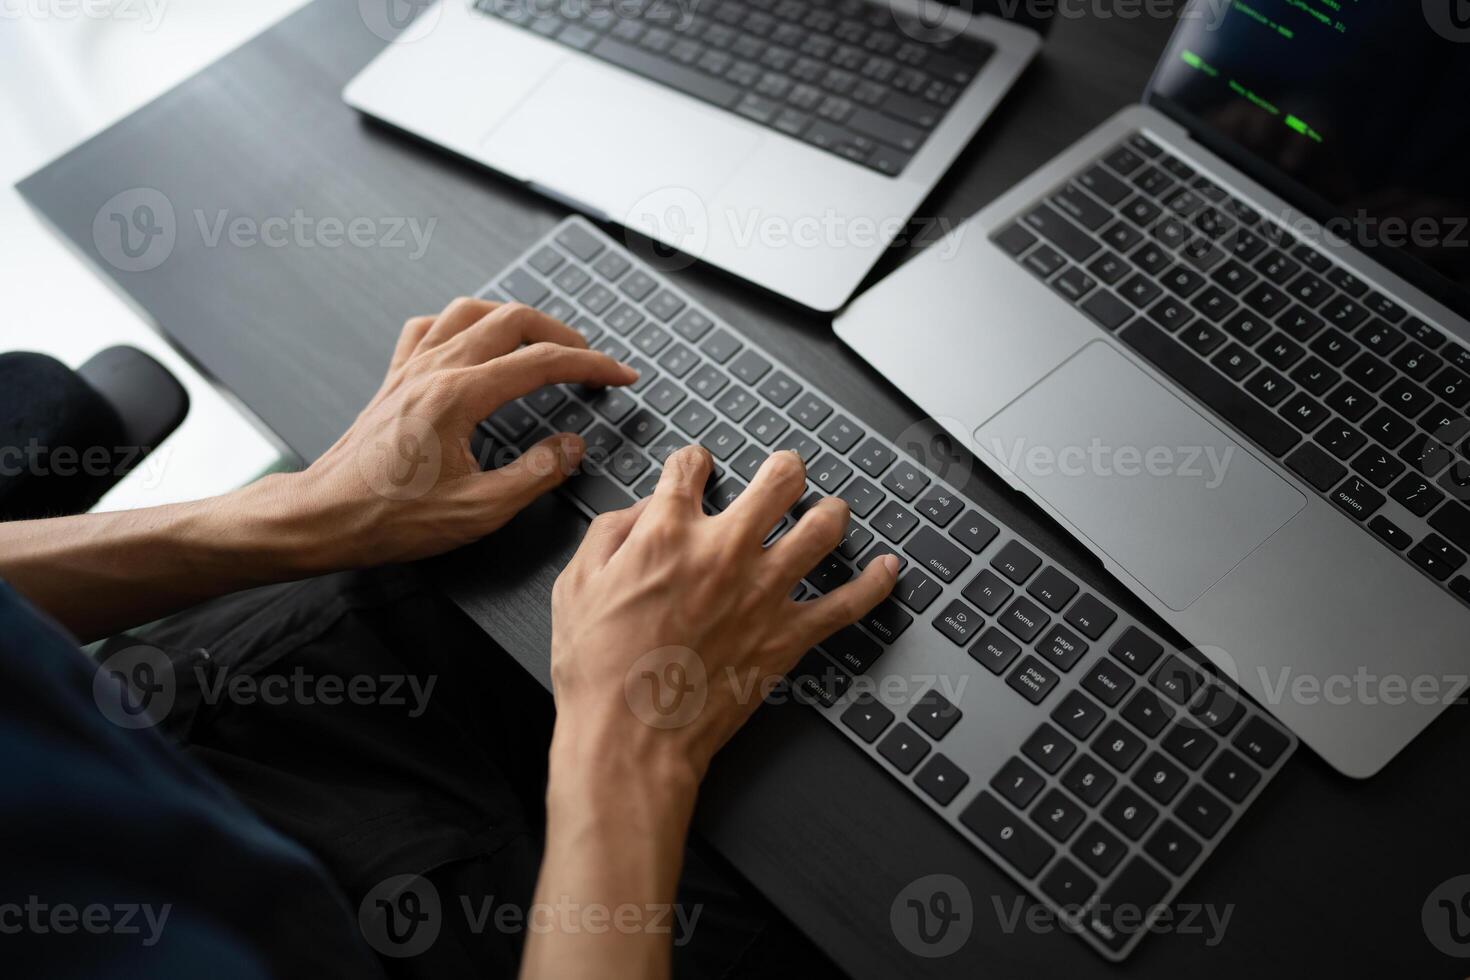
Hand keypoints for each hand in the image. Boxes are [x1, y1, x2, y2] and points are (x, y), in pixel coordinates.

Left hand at [283, 297, 637, 570]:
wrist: (325, 517)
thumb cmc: (391, 518)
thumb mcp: (479, 511)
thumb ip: (536, 474)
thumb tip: (572, 446)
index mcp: (459, 397)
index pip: (542, 362)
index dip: (591, 365)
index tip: (619, 375)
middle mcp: (435, 370)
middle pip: (512, 320)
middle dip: (563, 334)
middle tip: (590, 361)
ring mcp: (411, 368)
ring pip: (472, 311)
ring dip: (514, 318)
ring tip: (543, 341)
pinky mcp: (395, 378)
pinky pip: (430, 328)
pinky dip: (462, 325)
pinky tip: (474, 342)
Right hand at [547, 445, 901, 789]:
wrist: (629, 739)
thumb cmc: (598, 673)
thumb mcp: (574, 586)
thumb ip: (608, 534)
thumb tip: (639, 511)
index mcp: (666, 533)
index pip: (691, 467)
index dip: (693, 462)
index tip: (696, 468)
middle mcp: (723, 552)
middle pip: (778, 480)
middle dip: (784, 468)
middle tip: (785, 473)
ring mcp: (763, 592)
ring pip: (822, 527)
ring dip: (829, 511)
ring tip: (829, 510)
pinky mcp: (787, 637)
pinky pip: (848, 604)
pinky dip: (874, 584)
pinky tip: (887, 569)